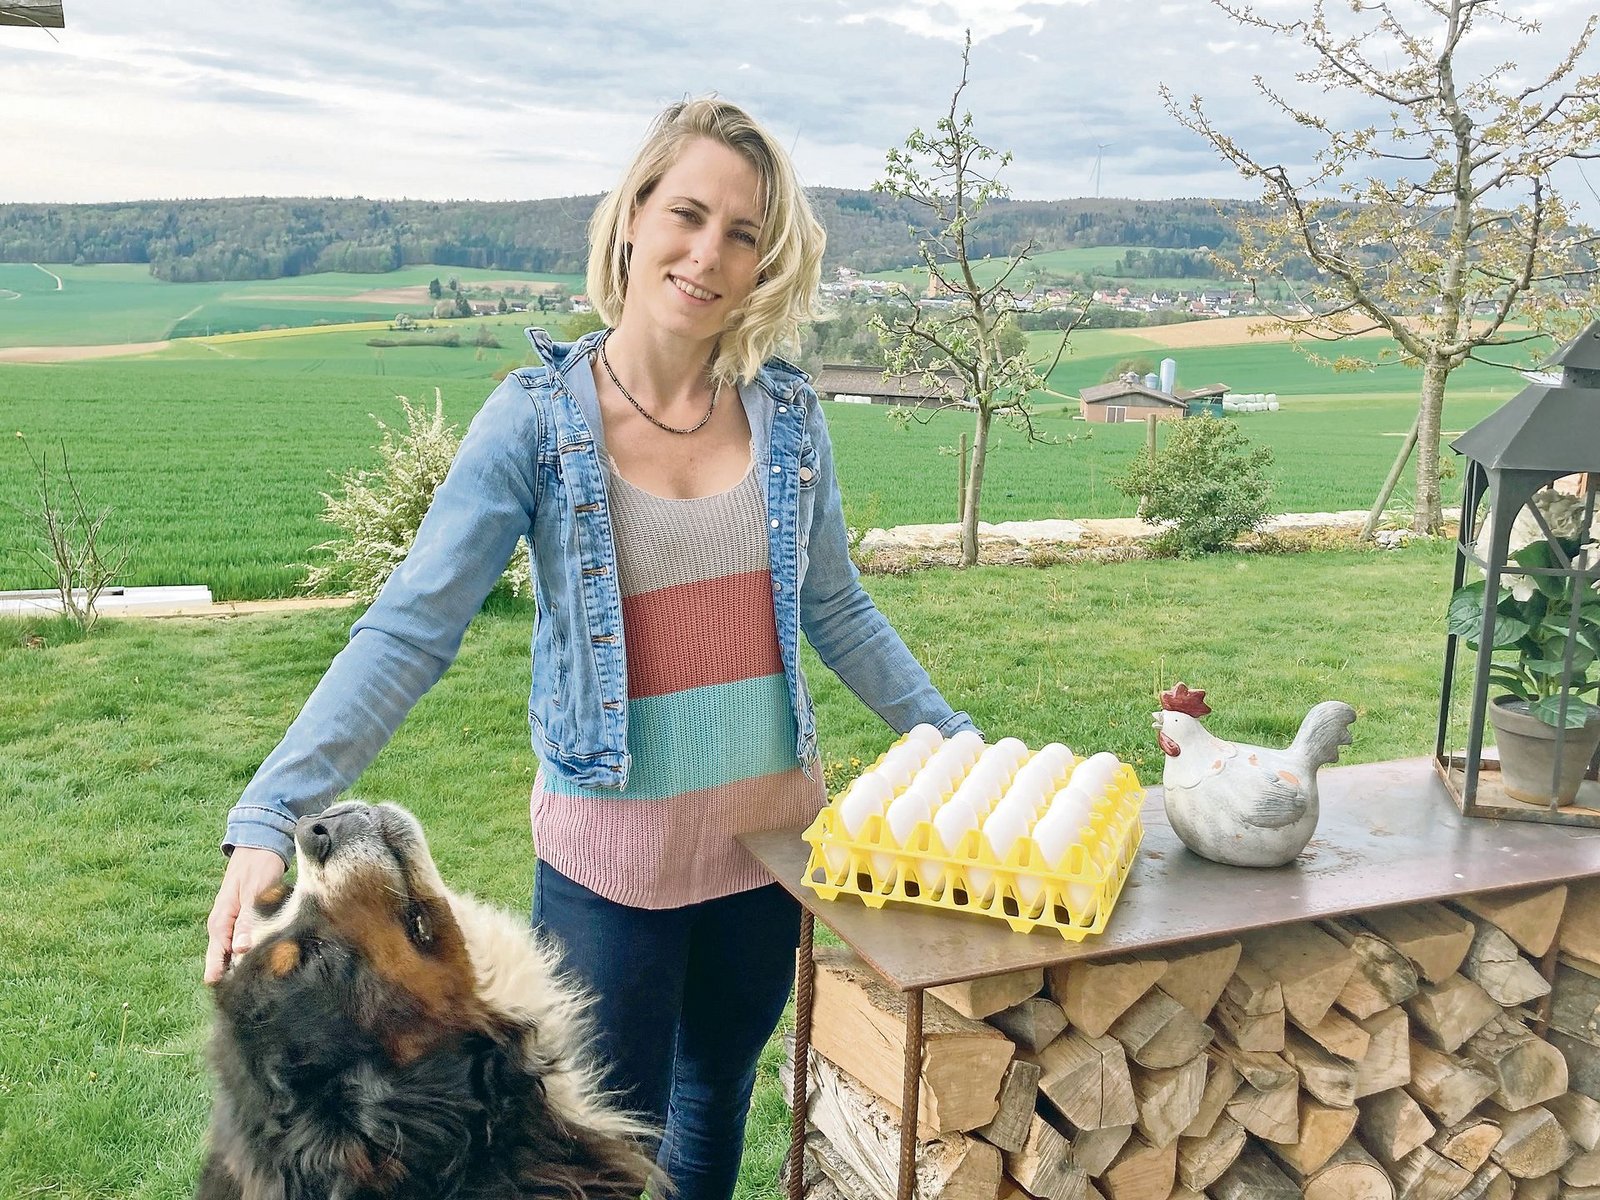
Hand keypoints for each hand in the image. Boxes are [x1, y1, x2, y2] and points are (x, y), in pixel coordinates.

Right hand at [204, 846, 287, 984]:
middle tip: (249, 997)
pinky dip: (254, 954)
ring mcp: (234, 926)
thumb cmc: (257, 867)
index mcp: (219, 923)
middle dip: (236, 977)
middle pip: (224, 962)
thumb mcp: (253, 892)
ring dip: (246, 967)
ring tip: (260, 986)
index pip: (216, 960)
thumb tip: (240, 950)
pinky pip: (246, 945)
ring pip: (236, 956)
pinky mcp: (247, 923)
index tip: (232, 997)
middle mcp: (224, 928)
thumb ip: (247, 920)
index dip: (223, 978)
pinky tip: (267, 965)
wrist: (260, 847)